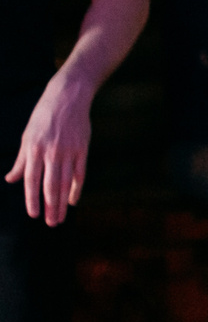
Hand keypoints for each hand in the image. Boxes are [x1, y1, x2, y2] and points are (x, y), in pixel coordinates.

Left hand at [7, 74, 92, 224]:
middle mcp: (51, 152)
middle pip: (51, 185)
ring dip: (63, 202)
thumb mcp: (27, 137)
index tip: (34, 215)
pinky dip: (77, 188)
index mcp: (33, 149)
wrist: (67, 98)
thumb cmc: (43, 117)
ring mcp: (68, 151)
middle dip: (51, 206)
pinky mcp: (82, 149)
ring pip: (66, 182)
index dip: (32, 199)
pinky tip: (73, 200)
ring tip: (61, 218)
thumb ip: (21, 160)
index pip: (32, 180)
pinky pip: (80, 174)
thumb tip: (10, 179)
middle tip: (51, 224)